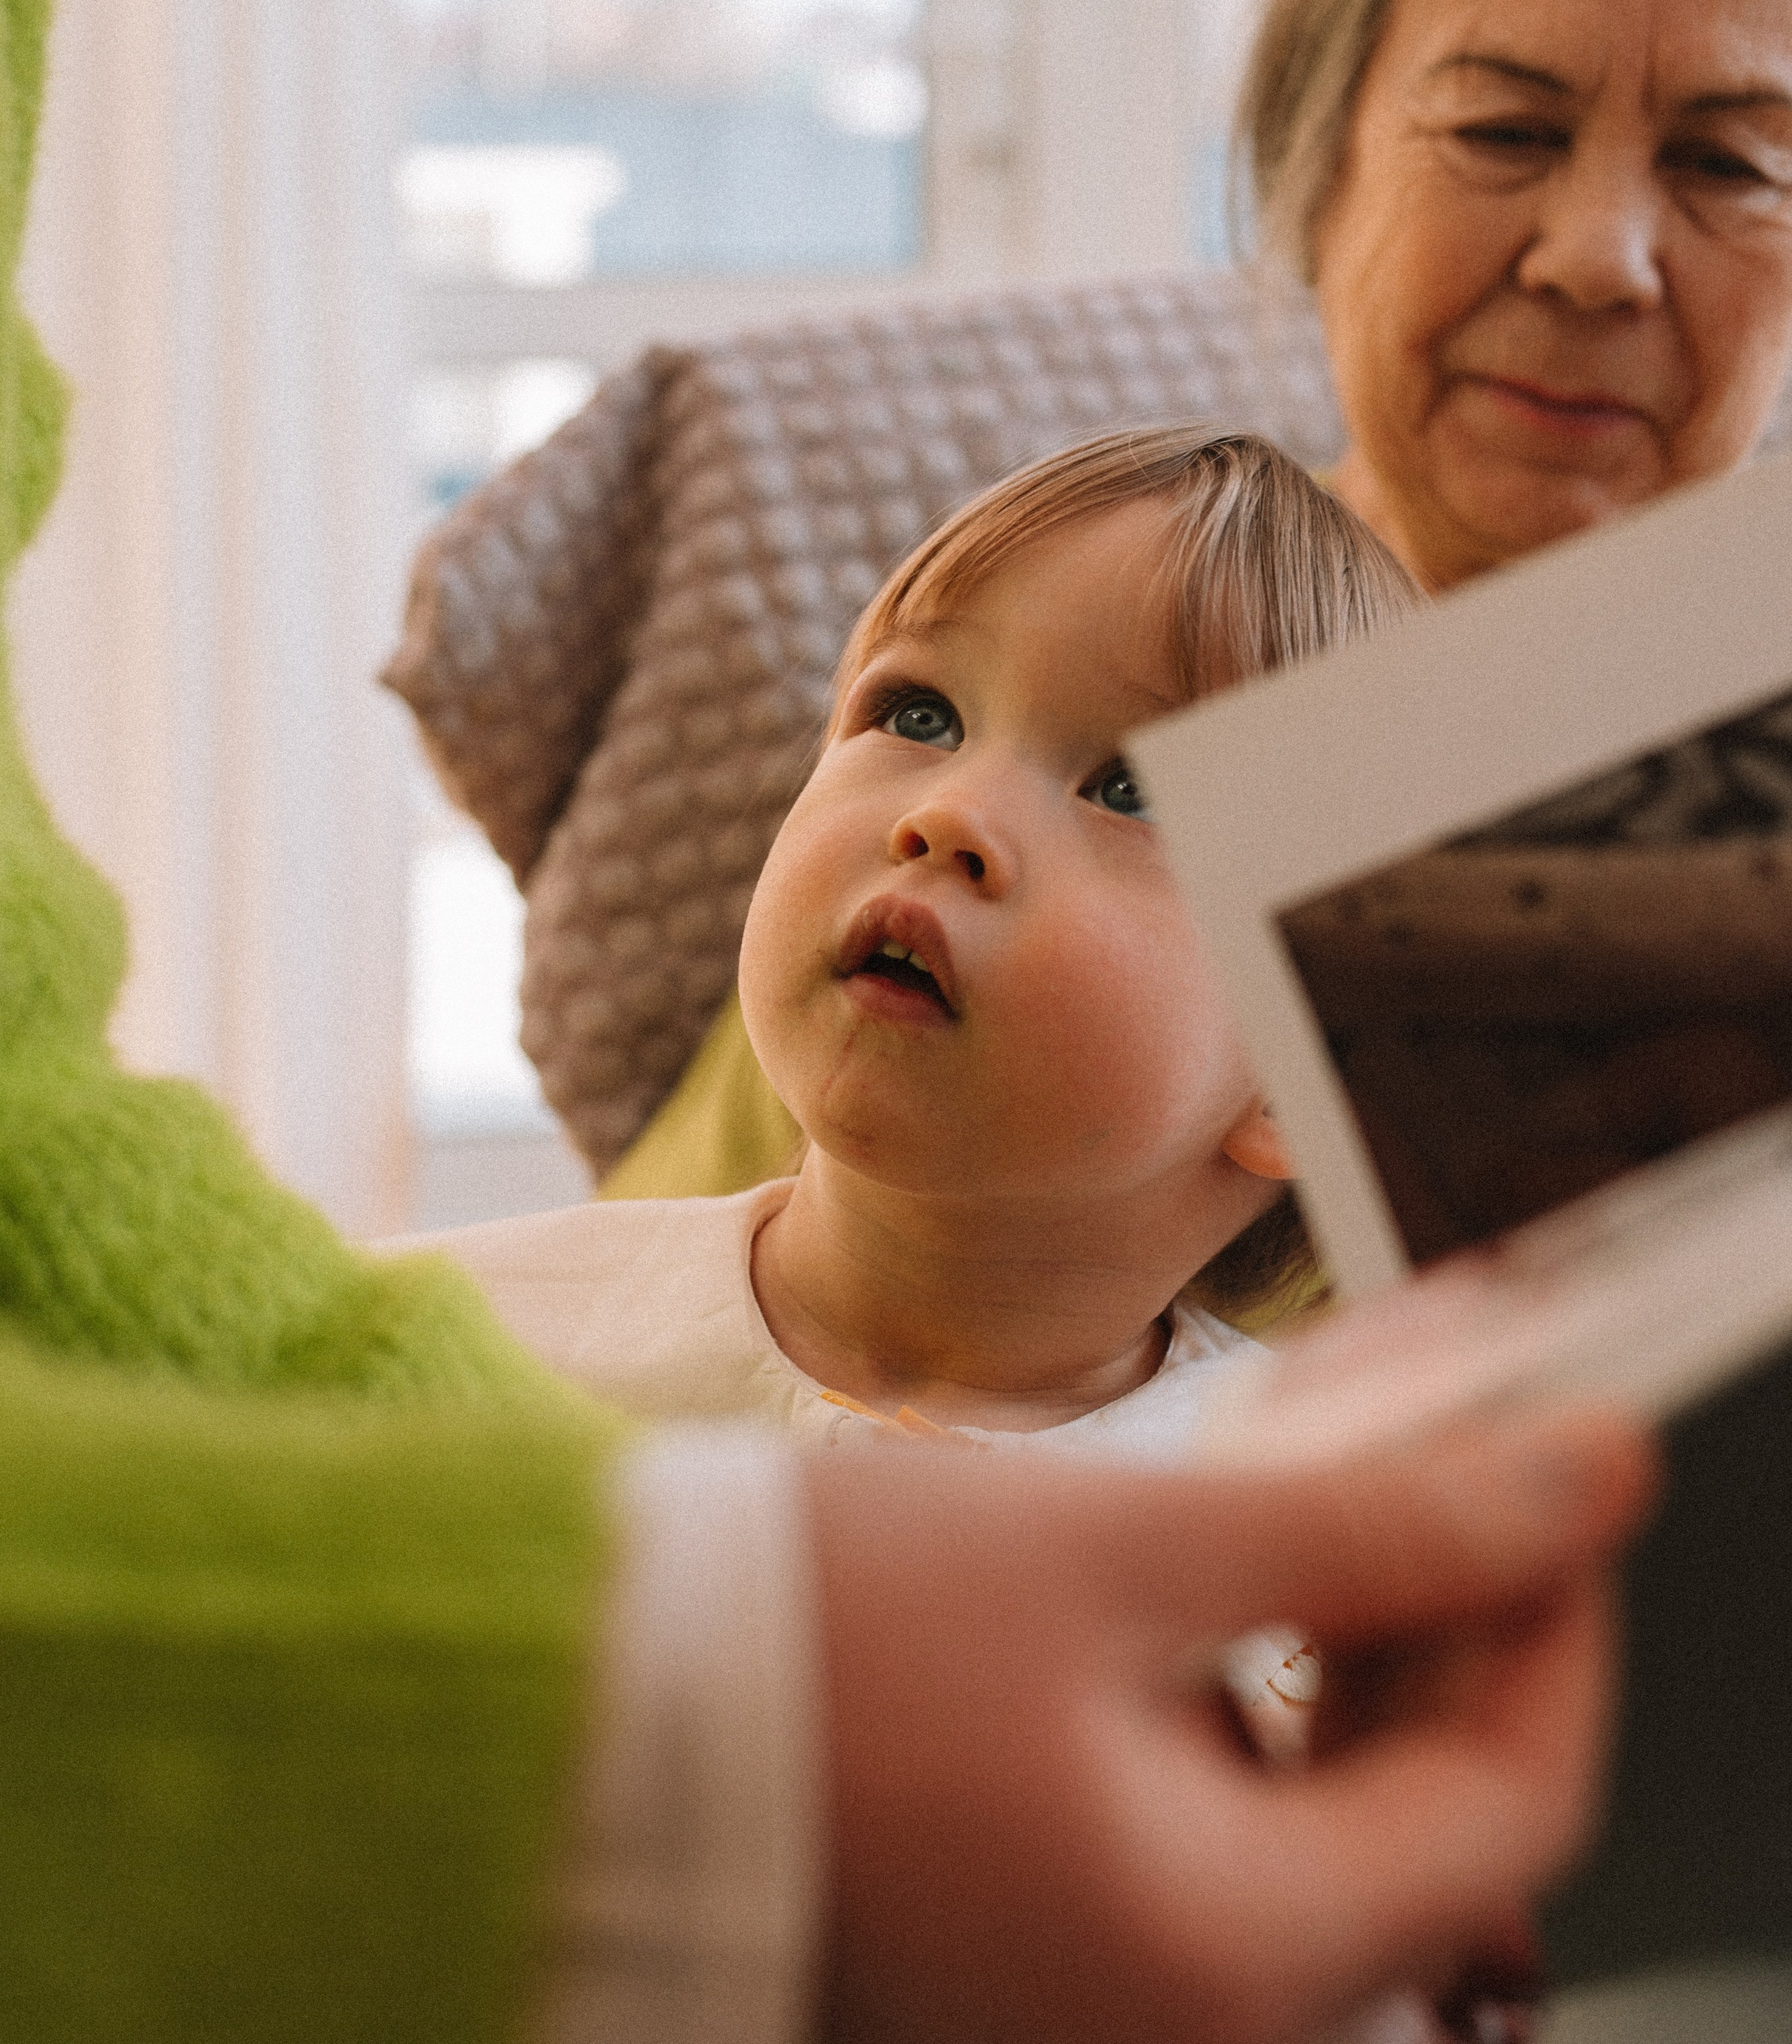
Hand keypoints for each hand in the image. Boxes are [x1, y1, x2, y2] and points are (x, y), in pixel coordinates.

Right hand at [805, 1408, 1653, 2043]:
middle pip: (1428, 1818)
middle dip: (1453, 1610)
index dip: (1558, 1610)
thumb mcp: (1118, 1551)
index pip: (1518, 1798)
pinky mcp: (1055, 1956)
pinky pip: (1222, 1833)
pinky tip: (1219, 1582)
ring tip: (1320, 1479)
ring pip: (1328, 1818)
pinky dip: (1254, 1699)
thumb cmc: (807, 1644)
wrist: (568, 1713)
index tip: (1558, 1467)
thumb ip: (1375, 1524)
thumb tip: (1582, 1473)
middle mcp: (1190, 2029)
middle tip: (1436, 1439)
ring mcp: (1116, 2004)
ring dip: (1356, 1641)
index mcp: (1224, 1962)